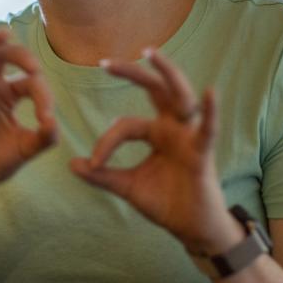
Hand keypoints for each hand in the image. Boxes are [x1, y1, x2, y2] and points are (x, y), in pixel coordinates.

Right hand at [0, 30, 57, 212]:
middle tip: (34, 67)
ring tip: (1, 34)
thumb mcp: (26, 148)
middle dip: (20, 54)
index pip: (29, 81)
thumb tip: (53, 122)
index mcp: (7, 94)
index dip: (42, 95)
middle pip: (2, 55)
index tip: (47, 120)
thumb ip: (45, 136)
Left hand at [70, 49, 241, 253]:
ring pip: (180, 96)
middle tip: (105, 62)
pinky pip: (208, 129)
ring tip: (151, 53)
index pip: (125, 124)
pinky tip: (210, 93)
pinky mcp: (202, 153)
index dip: (106, 142)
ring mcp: (188, 136)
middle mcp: (172, 127)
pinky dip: (211, 112)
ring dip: (167, 73)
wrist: (190, 229)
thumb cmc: (165, 203)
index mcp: (156, 132)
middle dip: (131, 73)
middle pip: (154, 89)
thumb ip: (102, 175)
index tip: (92, 164)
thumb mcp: (127, 186)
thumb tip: (71, 163)